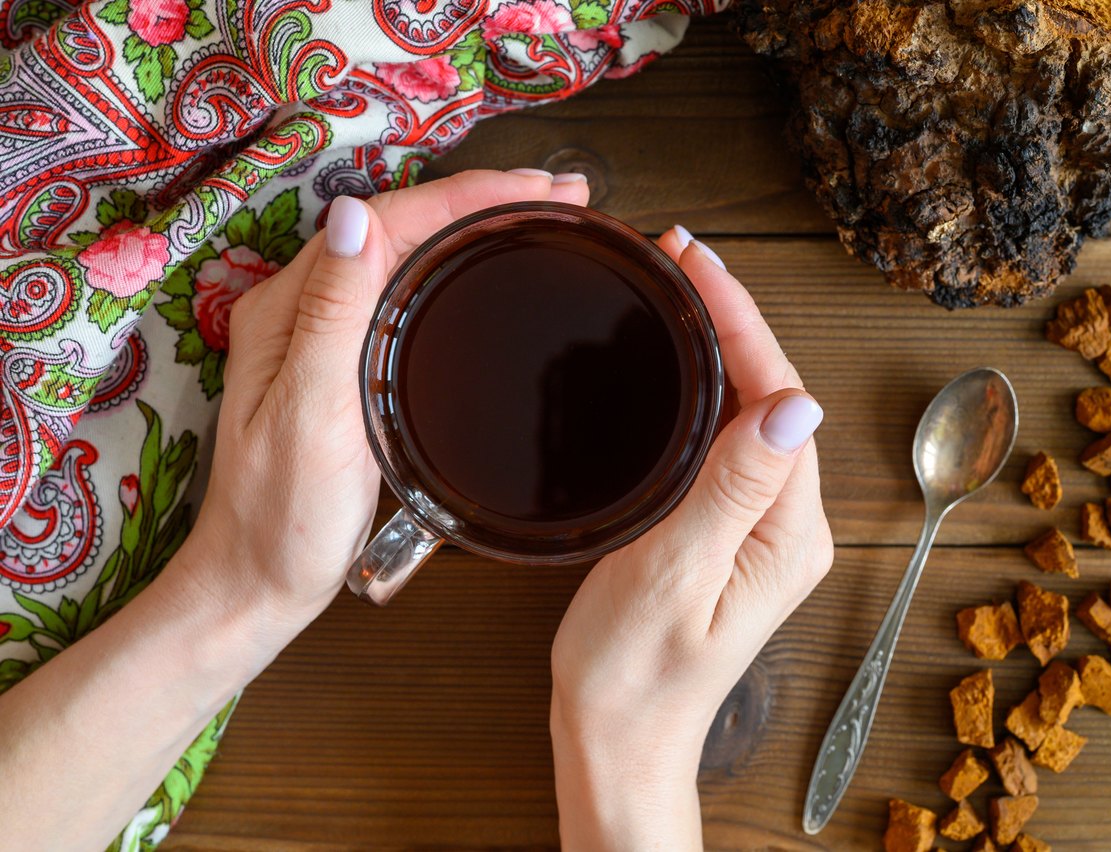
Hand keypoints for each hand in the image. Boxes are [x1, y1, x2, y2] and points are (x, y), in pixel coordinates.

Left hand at [174, 169, 591, 632]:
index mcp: (289, 308)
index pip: (388, 221)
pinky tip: (485, 272)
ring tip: (539, 219)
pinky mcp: (344, 364)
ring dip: (472, 227)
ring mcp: (323, 335)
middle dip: (481, 201)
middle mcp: (303, 308)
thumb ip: (331, 315)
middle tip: (561, 198)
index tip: (538, 191)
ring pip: (407, 255)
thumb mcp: (310, 414)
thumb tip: (354, 214)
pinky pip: (405, 293)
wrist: (258, 582)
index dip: (466, 196)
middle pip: (401, 226)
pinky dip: (454, 269)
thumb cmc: (283, 516)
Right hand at [550, 230, 833, 849]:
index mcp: (788, 531)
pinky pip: (729, 438)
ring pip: (752, 410)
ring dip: (720, 344)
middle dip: (731, 317)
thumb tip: (794, 405)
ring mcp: (764, 527)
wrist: (619, 738)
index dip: (739, 320)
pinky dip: (706, 386)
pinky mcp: (733, 530)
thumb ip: (731, 489)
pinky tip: (679, 362)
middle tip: (678, 257)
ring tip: (678, 288)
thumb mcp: (673, 575)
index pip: (778, 397)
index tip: (696, 263)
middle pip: (773, 393)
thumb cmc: (634, 673)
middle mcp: (790, 523)